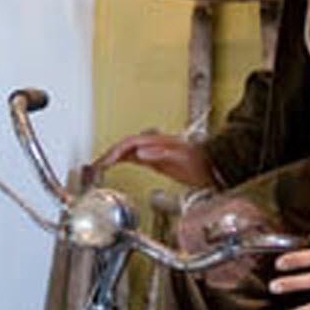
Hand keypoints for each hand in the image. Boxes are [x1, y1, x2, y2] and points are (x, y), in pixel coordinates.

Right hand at [88, 129, 215, 188]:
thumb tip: (140, 152)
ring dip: (113, 156)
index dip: (115, 152)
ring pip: (128, 150)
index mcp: (156, 142)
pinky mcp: (157, 159)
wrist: (213, 167)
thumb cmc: (200, 164)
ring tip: (100, 165)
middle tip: (96, 165)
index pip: (129, 144)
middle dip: (109, 154)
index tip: (104, 162)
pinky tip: (118, 164)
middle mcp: (154, 144)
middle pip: (125, 145)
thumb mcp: (180, 160)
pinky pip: (135, 156)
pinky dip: (123, 159)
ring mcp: (154, 151)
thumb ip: (160, 155)